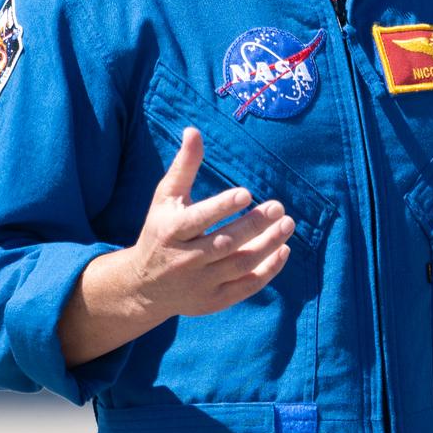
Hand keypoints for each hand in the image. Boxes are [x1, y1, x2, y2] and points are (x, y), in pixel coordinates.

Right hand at [129, 126, 294, 318]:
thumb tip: (194, 131)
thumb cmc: (160, 231)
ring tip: (288, 224)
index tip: (246, 193)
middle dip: (255, 225)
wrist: (144, 285)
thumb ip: (184, 167)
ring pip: (240, 265)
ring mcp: (200, 284)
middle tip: (279, 207)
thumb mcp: (165, 198)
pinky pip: (246, 287)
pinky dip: (267, 271)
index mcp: (171, 232)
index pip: (199, 219)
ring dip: (268, 245)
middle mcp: (185, 260)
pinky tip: (283, 250)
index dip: (223, 207)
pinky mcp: (213, 301)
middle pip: (226, 244)